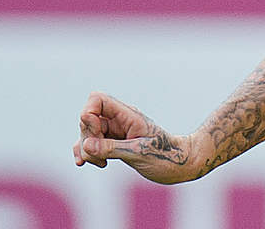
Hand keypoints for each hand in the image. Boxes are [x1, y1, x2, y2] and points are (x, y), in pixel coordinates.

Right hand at [73, 92, 202, 183]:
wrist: (180, 165)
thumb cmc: (166, 156)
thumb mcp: (139, 153)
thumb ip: (112, 148)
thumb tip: (85, 145)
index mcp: (128, 115)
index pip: (97, 99)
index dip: (88, 115)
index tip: (97, 134)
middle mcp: (120, 120)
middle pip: (88, 119)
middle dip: (87, 138)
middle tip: (102, 155)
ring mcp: (116, 132)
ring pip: (88, 133)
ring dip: (86, 149)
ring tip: (101, 163)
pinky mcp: (114, 144)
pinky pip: (91, 144)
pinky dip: (85, 153)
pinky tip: (84, 163)